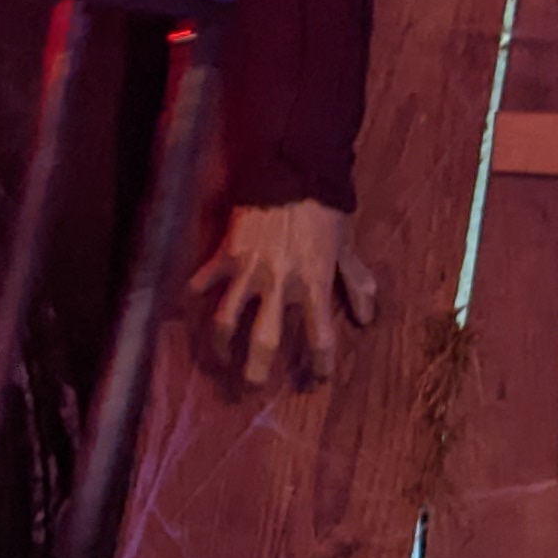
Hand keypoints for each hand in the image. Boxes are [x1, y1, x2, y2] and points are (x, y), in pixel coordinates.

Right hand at [196, 199, 377, 390]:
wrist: (290, 170)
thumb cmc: (323, 210)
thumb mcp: (347, 247)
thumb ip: (357, 284)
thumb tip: (368, 320)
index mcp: (314, 285)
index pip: (321, 337)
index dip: (321, 364)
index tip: (318, 378)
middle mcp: (279, 286)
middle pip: (264, 341)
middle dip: (257, 370)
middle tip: (253, 387)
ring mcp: (248, 272)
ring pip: (226, 321)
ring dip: (220, 345)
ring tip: (220, 358)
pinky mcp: (225, 255)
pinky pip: (203, 282)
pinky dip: (195, 293)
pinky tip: (189, 306)